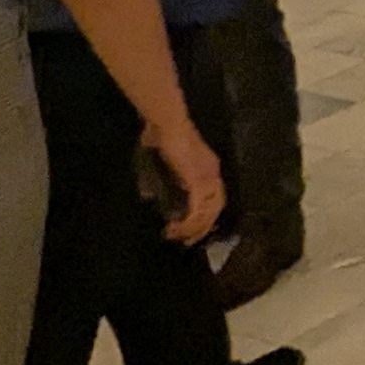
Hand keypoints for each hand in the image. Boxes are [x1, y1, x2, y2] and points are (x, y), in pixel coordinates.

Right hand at [142, 118, 225, 245]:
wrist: (166, 122)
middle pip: (215, 208)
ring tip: (177, 237)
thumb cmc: (161, 135)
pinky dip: (189, 222)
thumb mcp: (159, 160)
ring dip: (193, 228)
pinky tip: (177, 229)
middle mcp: (212, 174)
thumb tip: (149, 195)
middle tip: (185, 241)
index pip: (213, 197)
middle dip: (201, 228)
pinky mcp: (197, 181)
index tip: (190, 228)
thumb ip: (156, 176)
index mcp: (207, 167)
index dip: (204, 215)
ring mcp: (207, 177)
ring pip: (208, 212)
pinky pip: (198, 209)